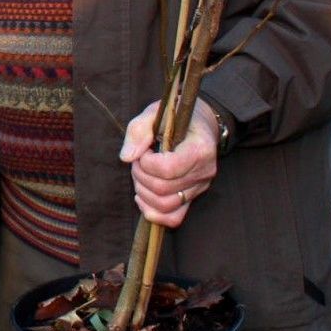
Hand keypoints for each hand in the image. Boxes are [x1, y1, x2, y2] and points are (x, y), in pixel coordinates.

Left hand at [120, 98, 219, 227]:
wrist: (198, 124)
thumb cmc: (175, 117)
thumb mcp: (154, 113)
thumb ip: (138, 131)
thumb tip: (127, 157)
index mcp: (199, 149)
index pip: (168, 169)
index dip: (146, 163)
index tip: (144, 150)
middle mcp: (203, 172)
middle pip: (163, 189)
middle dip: (140, 176)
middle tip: (138, 161)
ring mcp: (199, 187)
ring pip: (166, 206)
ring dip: (143, 192)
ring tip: (140, 174)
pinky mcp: (192, 197)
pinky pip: (174, 217)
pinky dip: (153, 213)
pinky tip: (142, 197)